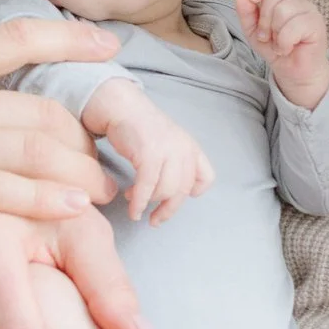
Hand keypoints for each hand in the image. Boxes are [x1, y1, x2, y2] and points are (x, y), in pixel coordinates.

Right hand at [0, 21, 117, 262]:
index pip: (16, 37)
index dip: (71, 40)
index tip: (107, 47)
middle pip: (37, 104)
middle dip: (84, 134)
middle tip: (107, 156)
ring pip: (30, 146)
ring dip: (77, 171)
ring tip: (103, 192)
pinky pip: (2, 191)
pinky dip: (45, 200)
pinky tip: (72, 210)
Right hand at [81, 79, 214, 224]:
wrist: (122, 108)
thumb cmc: (141, 128)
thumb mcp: (168, 143)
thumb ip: (176, 163)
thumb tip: (174, 192)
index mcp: (191, 147)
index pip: (206, 177)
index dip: (194, 192)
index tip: (178, 199)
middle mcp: (184, 149)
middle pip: (182, 191)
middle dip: (167, 210)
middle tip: (155, 220)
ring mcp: (168, 151)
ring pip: (165, 191)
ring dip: (149, 203)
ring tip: (135, 202)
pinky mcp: (149, 154)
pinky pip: (147, 188)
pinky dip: (139, 203)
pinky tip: (132, 208)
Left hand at [235, 0, 328, 108]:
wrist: (293, 71)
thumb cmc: (275, 48)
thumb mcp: (253, 30)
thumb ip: (245, 11)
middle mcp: (297, 0)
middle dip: (264, 19)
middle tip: (267, 36)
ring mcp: (309, 11)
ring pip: (283, 10)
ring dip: (275, 33)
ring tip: (278, 43)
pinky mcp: (317, 25)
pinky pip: (293, 28)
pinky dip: (284, 43)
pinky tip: (286, 49)